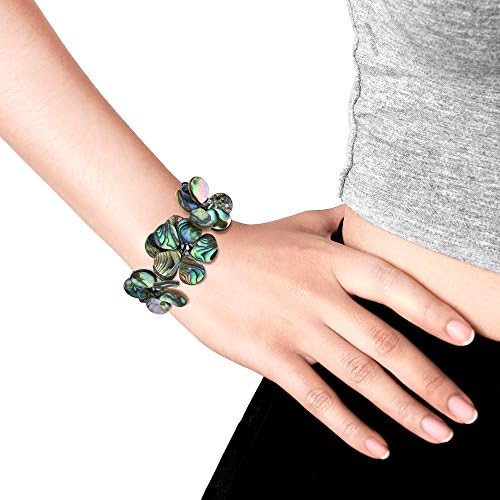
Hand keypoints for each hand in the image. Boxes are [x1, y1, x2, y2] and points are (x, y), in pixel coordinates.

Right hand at [172, 206, 476, 458]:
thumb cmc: (250, 244)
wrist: (196, 261)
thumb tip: (358, 215)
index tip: (466, 337)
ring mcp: (297, 329)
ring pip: (360, 375)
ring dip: (404, 408)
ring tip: (438, 432)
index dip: (434, 312)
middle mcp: (321, 297)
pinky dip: (349, 426)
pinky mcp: (271, 357)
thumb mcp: (298, 223)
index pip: (395, 286)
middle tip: (465, 410)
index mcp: (331, 262)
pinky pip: (317, 398)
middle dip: (432, 381)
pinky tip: (376, 447)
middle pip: (387, 343)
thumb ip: (334, 221)